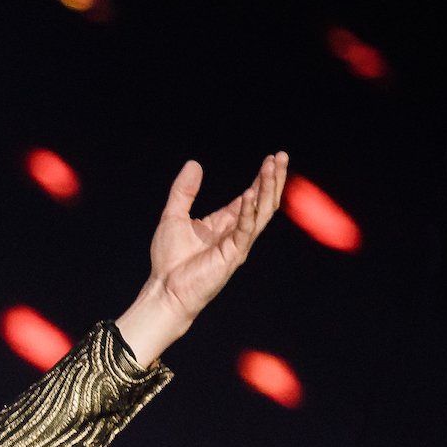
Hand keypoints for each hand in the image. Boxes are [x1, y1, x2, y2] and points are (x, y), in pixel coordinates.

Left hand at [117, 152, 287, 363]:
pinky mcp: (232, 255)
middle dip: (273, 179)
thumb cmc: (169, 260)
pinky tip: (249, 194)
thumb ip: (184, 191)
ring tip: (273, 167)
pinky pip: (245, 230)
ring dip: (268, 189)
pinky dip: (248, 211)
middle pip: (262, 202)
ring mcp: (237, 244)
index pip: (250, 198)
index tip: (272, 158)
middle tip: (282, 156)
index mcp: (224, 224)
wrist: (165, 290)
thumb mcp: (173, 216)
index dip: (262, 178)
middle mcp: (235, 233)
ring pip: (261, 213)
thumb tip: (194, 164)